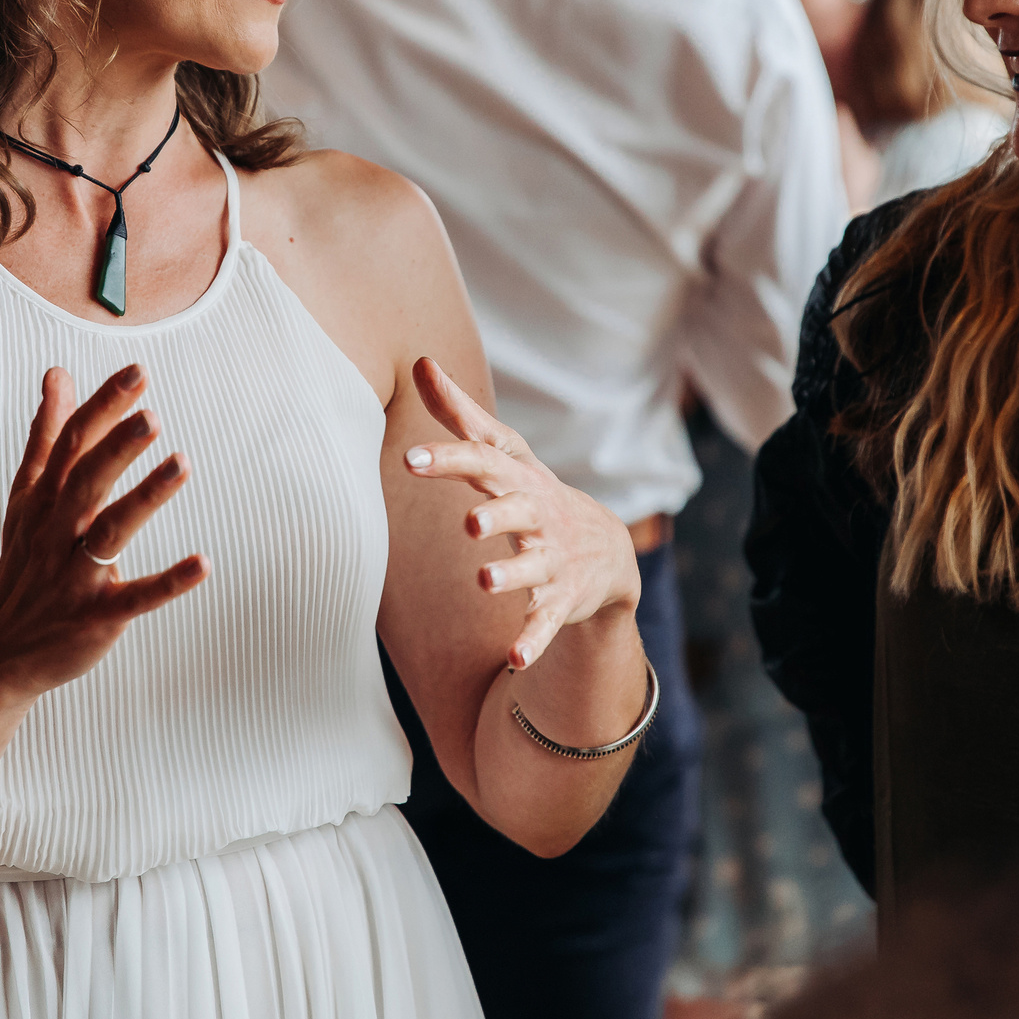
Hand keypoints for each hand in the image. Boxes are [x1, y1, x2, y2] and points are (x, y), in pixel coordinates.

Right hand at [0, 364, 206, 704]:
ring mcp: (74, 576)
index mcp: (43, 500)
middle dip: (117, 448)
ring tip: (182, 464)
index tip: (137, 373)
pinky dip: (168, 583)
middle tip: (152, 414)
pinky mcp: (97, 616)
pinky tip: (204, 563)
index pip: (71, 444)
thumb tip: (57, 373)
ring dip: (144, 499)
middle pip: (85, 483)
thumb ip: (47, 434)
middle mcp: (56, 533)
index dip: (103, 408)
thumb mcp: (28, 496)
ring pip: (109, 533)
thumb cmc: (23, 562)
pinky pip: (135, 598)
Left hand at [402, 357, 638, 668]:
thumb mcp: (505, 454)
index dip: (450, 459)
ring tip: (486, 581)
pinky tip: (514, 657)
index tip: (411, 459)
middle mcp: (538, 517)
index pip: (484, 462)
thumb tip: (420, 360)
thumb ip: (460, 414)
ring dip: (512, 575)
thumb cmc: (534, 494)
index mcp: (518, 480)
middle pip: (517, 511)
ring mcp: (552, 561)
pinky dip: (532, 641)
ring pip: (532, 569)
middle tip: (470, 523)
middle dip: (496, 515)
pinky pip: (546, 624)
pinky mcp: (560, 602)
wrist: (607, 551)